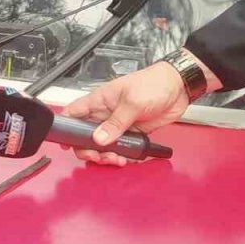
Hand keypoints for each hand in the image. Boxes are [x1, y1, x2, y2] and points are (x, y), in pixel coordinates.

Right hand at [60, 52, 219, 165]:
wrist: (179, 87)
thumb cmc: (153, 84)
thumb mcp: (132, 102)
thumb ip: (115, 122)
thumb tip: (99, 139)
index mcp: (100, 100)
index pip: (74, 112)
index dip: (65, 127)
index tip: (66, 143)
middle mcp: (106, 113)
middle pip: (86, 134)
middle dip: (89, 149)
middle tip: (98, 157)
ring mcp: (119, 124)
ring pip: (104, 144)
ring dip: (107, 155)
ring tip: (117, 159)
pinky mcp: (133, 132)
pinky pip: (122, 147)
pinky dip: (123, 155)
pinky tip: (128, 158)